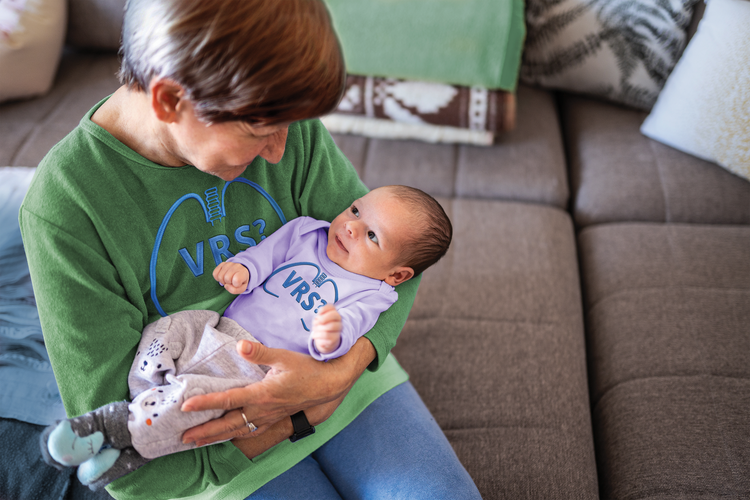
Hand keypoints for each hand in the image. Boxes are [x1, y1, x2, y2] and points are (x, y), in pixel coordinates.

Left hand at [179, 336, 374, 448]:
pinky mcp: (274, 419)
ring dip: (216, 437)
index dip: (205, 403)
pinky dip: (234, 436)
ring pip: (237, 431)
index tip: (186, 406)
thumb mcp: (283, 356)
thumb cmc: (307, 369)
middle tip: (183, 438)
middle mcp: (262, 410)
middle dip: (204, 432)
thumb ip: (259, 352)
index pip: (228, 400)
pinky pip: (250, 431)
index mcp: (262, 393)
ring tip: (197, 442)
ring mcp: (268, 417)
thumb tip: (240, 345)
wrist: (329, 384)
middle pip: (228, 424)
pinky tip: (226, 437)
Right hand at [213, 262, 248, 293]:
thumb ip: (234, 290)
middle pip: (226, 278)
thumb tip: (226, 286)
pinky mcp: (222, 264)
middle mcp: (236, 266)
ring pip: (220, 276)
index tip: (237, 283)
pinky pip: (215, 273)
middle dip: (228, 283)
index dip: (235, 285)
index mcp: (243, 272)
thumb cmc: (240, 281)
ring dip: (222, 280)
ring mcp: (228, 264)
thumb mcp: (241, 288)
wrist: (240, 272)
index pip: (236, 280)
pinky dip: (217, 278)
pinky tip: (223, 277)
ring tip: (227, 280)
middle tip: (231, 282)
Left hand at [311, 304, 341, 353]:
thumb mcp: (320, 318)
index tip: (318, 314)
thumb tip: (319, 319)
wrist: (326, 340)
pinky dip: (317, 337)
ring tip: (314, 330)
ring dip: (317, 330)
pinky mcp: (335, 340)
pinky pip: (325, 338)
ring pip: (327, 329)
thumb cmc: (322, 326)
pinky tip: (316, 336)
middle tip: (315, 323)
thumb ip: (320, 315)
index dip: (323, 310)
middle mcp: (339, 321)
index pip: (331, 307)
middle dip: (321, 319)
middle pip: (333, 316)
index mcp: (335, 314)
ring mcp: (338, 331)